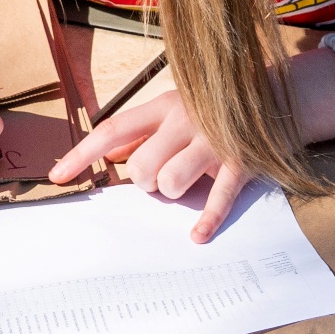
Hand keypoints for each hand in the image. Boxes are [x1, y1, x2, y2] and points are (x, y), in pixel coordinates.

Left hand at [49, 86, 250, 242]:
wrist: (277, 99)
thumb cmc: (215, 112)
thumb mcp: (176, 112)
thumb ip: (144, 133)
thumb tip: (109, 157)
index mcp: (165, 105)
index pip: (113, 130)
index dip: (83, 154)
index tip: (57, 177)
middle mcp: (186, 119)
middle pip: (141, 166)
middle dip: (146, 182)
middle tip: (162, 176)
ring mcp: (214, 140)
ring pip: (170, 182)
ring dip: (173, 192)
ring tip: (186, 182)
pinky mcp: (240, 162)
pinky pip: (216, 196)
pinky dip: (206, 218)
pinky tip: (198, 234)